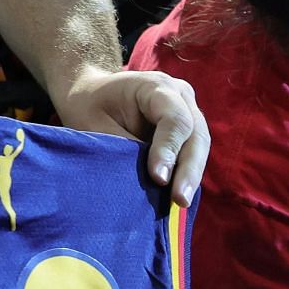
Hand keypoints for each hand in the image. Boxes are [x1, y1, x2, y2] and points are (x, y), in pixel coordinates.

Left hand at [52, 66, 209, 206]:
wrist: (91, 94)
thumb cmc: (89, 106)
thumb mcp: (96, 124)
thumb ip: (124, 147)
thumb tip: (150, 179)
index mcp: (155, 85)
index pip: (174, 118)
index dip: (168, 149)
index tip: (159, 178)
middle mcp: (179, 95)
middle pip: (195, 134)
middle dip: (188, 169)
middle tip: (179, 199)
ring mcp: (188, 111)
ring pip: (199, 145)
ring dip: (191, 175)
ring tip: (181, 202)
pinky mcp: (187, 130)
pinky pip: (193, 153)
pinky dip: (187, 174)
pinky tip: (178, 197)